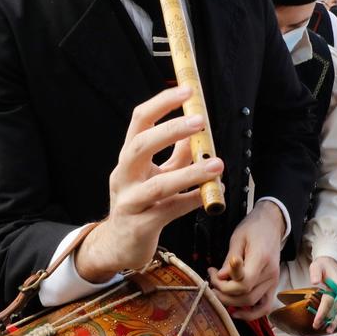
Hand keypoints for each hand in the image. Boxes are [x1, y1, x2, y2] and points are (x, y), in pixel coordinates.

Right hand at [74, 85, 222, 281]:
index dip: (162, 103)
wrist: (118, 244)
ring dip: (190, 173)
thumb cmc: (140, 204)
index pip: (139, 121)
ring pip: (159, 184)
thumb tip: (200, 134)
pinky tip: (213, 195)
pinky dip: (193, 200)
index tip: (187, 90)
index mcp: (129, 158)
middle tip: (200, 121)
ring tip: (217, 165)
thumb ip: (177, 156)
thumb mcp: (157, 175)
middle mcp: (124, 175)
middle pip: (141, 145)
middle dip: (170, 130)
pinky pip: (170, 210)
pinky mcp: (141, 225)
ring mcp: (130, 201)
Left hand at [209, 202, 284, 316]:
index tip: (213, 272)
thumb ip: (229, 260)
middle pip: (245, 295)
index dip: (224, 284)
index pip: (244, 283)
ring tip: (219, 291)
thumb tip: (220, 278)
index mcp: (261, 258)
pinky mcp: (273, 285)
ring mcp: (273, 281)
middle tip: (212, 280)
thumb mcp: (237, 239)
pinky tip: (236, 312)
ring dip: (232, 302)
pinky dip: (251, 314)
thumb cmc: (253, 228)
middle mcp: (270, 273)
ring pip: (252, 303)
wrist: (271, 225)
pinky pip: (265, 307)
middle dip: (224, 293)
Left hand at [304, 254, 336, 330]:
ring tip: (331, 330)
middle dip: (333, 321)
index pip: (330, 301)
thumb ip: (315, 273)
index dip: (323, 313)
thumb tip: (315, 282)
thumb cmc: (322, 266)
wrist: (332, 263)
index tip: (316, 322)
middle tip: (326, 330)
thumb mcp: (316, 266)